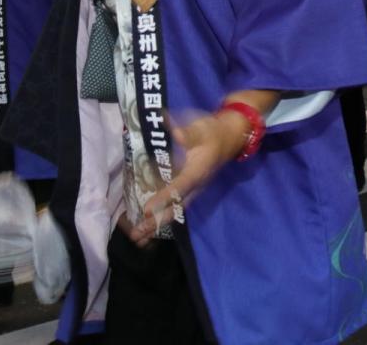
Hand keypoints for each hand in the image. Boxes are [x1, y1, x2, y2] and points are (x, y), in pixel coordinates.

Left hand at [128, 110, 247, 246]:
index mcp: (198, 171)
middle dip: (156, 222)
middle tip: (137, 235)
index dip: (163, 198)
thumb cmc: (213, 132)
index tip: (146, 210)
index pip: (180, 187)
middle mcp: (196, 185)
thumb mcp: (203, 129)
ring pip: (175, 210)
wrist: (229, 138)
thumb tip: (177, 135)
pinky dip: (161, 216)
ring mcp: (193, 189)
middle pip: (176, 208)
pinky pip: (175, 206)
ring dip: (157, 224)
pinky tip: (148, 224)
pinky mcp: (189, 188)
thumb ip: (190, 134)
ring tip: (139, 238)